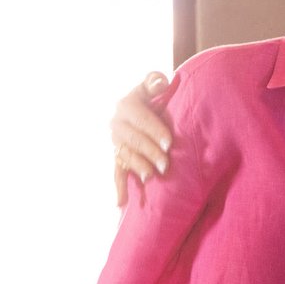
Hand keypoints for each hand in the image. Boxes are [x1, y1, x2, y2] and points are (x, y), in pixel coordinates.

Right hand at [112, 71, 173, 205]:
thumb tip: (160, 82)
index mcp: (125, 104)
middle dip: (149, 152)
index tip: (169, 143)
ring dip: (138, 167)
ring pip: (125, 156)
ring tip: (152, 176)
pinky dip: (119, 187)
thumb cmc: (153, 95)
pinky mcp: (117, 156)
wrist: (143, 107)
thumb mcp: (152, 84)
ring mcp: (115, 141)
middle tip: (166, 164)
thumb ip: (155, 81)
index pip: (140, 118)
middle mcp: (116, 123)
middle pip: (133, 140)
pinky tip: (121, 202)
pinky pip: (116, 171)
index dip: (154, 130)